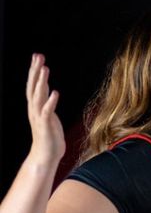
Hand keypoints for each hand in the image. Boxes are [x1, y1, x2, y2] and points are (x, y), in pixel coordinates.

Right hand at [26, 54, 64, 169]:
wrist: (45, 156)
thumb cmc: (49, 136)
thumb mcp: (48, 115)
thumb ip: (47, 103)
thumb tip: (49, 91)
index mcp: (36, 107)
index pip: (33, 85)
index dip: (34, 71)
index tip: (37, 57)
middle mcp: (35, 110)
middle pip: (33, 87)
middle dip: (35, 71)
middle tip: (38, 56)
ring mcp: (39, 117)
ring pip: (38, 96)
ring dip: (41, 82)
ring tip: (45, 69)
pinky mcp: (46, 125)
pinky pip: (47, 112)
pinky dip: (50, 102)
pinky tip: (55, 93)